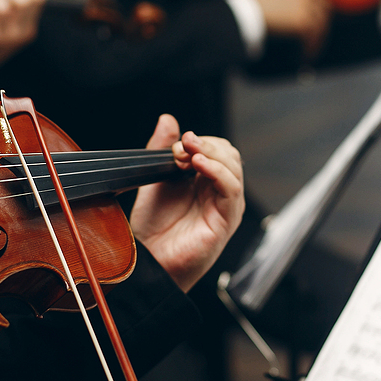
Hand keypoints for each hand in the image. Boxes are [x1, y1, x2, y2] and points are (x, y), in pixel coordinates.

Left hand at [130, 114, 244, 291]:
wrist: (147, 261)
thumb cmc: (152, 228)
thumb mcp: (154, 178)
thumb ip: (162, 148)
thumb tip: (168, 118)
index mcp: (206, 181)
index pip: (216, 148)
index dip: (198, 141)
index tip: (175, 145)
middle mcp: (219, 192)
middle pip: (228, 153)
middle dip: (205, 144)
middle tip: (181, 147)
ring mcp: (226, 205)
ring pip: (233, 166)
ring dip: (210, 153)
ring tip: (187, 153)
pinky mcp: (227, 220)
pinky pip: (232, 188)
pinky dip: (217, 171)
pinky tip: (199, 164)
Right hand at [249, 0, 330, 58]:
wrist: (246, 12)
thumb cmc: (255, 3)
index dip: (323, 7)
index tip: (322, 17)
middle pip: (324, 12)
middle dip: (322, 27)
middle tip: (317, 40)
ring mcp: (307, 9)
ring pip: (320, 28)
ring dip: (317, 42)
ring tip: (310, 53)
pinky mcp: (303, 24)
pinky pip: (312, 39)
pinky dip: (310, 49)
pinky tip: (304, 57)